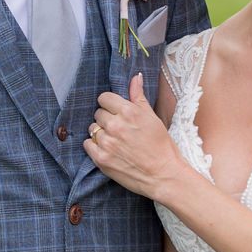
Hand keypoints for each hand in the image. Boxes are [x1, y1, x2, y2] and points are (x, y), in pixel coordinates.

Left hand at [84, 74, 184, 199]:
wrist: (164, 175)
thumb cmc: (161, 146)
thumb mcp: (152, 118)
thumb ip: (139, 97)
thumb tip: (135, 77)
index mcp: (129, 112)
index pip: (104, 98)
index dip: (110, 105)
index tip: (116, 112)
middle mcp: (115, 125)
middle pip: (98, 113)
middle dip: (106, 119)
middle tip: (119, 129)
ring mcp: (107, 143)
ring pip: (92, 129)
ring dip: (100, 133)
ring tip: (115, 141)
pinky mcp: (101, 159)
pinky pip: (87, 144)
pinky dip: (94, 146)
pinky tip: (108, 150)